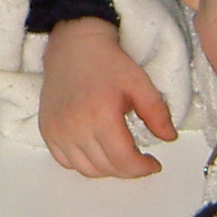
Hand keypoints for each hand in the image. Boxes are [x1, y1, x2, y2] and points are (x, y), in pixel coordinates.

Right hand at [38, 17, 177, 176]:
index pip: (123, 158)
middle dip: (128, 170)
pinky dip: (84, 164)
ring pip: (86, 169)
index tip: (152, 164)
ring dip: (107, 170)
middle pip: (106, 167)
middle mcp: (75, 126)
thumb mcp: (139, 82)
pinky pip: (66, 162)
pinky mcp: (47, 130)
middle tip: (139, 161)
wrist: (73, 46)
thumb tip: (168, 137)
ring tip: (119, 157)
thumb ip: (157, 112)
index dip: (141, 168)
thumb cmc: (106, 62)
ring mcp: (58, 130)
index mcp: (100, 114)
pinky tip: (97, 152)